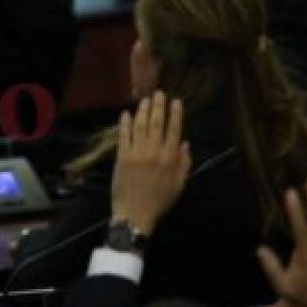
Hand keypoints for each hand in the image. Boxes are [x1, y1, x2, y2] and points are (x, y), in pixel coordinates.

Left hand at [110, 91, 191, 235]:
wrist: (135, 213)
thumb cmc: (160, 201)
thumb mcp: (180, 185)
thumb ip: (184, 163)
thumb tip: (185, 143)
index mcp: (170, 158)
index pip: (174, 130)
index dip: (175, 114)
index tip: (175, 101)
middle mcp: (154, 152)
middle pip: (156, 123)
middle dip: (158, 106)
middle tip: (158, 93)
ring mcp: (136, 153)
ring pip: (140, 126)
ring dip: (142, 111)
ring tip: (145, 100)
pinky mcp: (121, 157)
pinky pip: (123, 136)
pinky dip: (124, 124)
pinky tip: (125, 113)